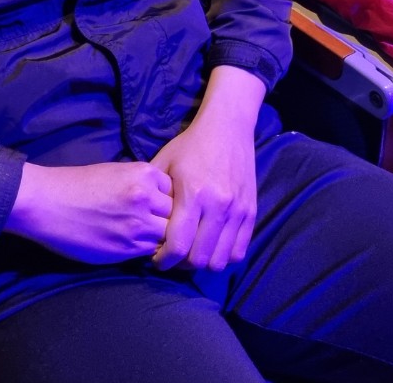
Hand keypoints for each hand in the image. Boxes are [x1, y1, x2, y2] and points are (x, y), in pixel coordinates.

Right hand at [5, 161, 172, 264]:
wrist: (47, 203)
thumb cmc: (78, 185)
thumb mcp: (117, 172)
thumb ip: (143, 185)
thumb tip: (162, 201)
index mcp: (144, 174)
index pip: (176, 191)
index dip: (170, 201)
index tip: (161, 207)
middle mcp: (146, 197)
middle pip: (177, 214)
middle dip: (171, 220)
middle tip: (160, 226)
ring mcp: (137, 224)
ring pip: (168, 235)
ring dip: (161, 238)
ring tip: (149, 238)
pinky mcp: (126, 248)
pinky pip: (151, 251)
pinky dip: (148, 250)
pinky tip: (134, 245)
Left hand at [149, 66, 263, 272]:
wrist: (228, 126)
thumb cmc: (190, 145)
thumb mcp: (164, 164)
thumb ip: (153, 196)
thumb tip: (140, 226)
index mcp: (194, 194)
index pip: (178, 245)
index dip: (164, 260)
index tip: (156, 258)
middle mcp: (218, 205)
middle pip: (199, 258)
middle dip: (181, 265)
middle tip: (173, 257)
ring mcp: (238, 210)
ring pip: (220, 259)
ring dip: (203, 263)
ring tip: (192, 253)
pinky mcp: (251, 211)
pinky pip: (239, 250)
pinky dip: (224, 256)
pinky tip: (212, 247)